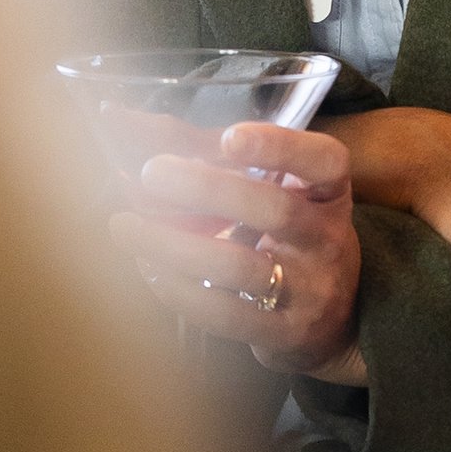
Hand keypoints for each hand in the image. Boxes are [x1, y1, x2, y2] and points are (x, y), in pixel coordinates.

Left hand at [107, 121, 361, 374]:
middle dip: (207, 190)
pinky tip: (147, 268)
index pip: (324, 161)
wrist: (332, 320)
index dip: (279, 146)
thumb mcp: (262, 187)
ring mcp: (309, 290)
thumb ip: (196, 148)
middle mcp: (326, 238)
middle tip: (151, 173)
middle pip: (274, 209)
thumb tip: (118, 118)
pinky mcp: (283, 333)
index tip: (228, 137)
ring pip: (238, 267)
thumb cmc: (281, 236)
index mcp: (327, 192)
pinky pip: (225, 315)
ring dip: (172, 245)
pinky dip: (178, 291)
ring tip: (124, 225)